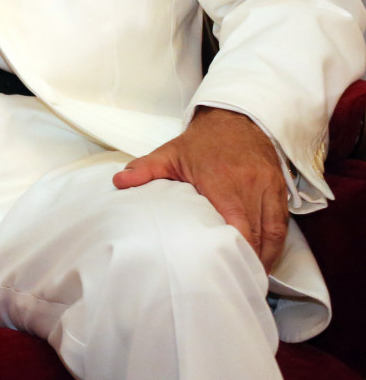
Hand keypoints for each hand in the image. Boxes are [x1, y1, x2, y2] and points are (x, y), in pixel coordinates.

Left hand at [114, 107, 290, 269]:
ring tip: (252, 277)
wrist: (236, 119)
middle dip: (249, 259)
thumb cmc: (201, 142)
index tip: (226, 268)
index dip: (235, 248)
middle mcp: (249, 185)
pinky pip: (282, 222)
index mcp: (222, 180)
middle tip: (238, 282)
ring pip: (273, 231)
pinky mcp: (280, 189)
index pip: (235, 223)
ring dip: (266, 256)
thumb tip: (119, 182)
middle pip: (256, 233)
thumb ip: (145, 169)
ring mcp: (269, 187)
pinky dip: (275, 243)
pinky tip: (265, 258)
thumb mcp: (169, 153)